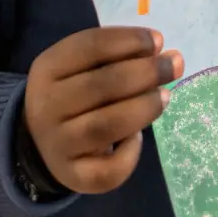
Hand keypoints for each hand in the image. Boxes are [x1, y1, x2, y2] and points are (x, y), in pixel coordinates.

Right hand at [24, 27, 182, 194]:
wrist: (42, 143)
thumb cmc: (74, 95)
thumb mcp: (81, 67)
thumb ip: (115, 57)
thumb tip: (159, 50)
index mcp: (47, 69)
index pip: (89, 47)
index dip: (128, 41)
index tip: (158, 40)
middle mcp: (46, 106)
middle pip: (100, 86)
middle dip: (146, 72)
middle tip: (175, 64)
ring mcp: (57, 144)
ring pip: (105, 127)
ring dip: (143, 108)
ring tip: (165, 96)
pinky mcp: (73, 176)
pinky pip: (108, 169)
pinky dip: (131, 153)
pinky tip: (138, 138)